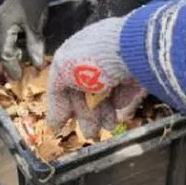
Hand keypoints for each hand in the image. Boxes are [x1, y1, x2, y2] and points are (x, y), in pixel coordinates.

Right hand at [0, 0, 49, 80]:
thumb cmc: (33, 4)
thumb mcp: (35, 25)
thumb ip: (34, 45)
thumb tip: (37, 65)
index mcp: (3, 27)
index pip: (4, 53)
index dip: (11, 67)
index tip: (18, 77)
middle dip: (5, 62)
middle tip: (17, 72)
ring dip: (6, 54)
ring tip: (19, 61)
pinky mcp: (0, 21)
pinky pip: (0, 38)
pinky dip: (7, 46)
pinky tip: (18, 49)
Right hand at [46, 16, 146, 137]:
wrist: (131, 51)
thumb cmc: (93, 57)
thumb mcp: (62, 71)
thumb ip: (55, 94)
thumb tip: (52, 120)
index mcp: (74, 52)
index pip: (63, 81)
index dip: (61, 103)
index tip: (60, 125)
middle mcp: (93, 59)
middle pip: (84, 91)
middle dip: (84, 114)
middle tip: (88, 133)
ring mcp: (114, 68)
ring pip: (103, 97)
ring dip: (100, 116)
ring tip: (102, 129)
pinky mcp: (133, 76)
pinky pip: (120, 96)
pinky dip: (115, 109)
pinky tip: (113, 120)